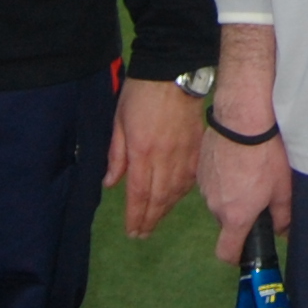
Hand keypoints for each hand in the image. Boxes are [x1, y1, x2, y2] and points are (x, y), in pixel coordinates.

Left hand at [104, 77, 206, 237]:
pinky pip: (190, 177)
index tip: (132, 230)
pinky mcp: (197, 147)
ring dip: (166, 209)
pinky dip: (183, 193)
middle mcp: (164, 157)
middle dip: (150, 219)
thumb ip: (116, 155)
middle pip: (159, 197)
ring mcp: (184, 153)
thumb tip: (111, 183)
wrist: (173, 73)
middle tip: (142, 234)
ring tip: (156, 221)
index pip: (139, 192)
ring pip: (176, 190)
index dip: (135, 215)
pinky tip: (176, 199)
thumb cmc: (140, 94)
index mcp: (142, 151)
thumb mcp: (119, 122)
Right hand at [199, 24, 290, 262]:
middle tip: (259, 194)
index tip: (247, 247)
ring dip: (231, 193)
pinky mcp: (199, 167)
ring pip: (219, 200)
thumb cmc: (265, 155)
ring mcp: (204, 186)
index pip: (226, 253)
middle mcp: (214, 206)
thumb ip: (282, 216)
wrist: (242, 120)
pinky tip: (237, 159)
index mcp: (235, 216)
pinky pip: (212, 181)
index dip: (237, 256)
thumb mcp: (283, 188)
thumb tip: (282, 230)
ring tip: (249, 171)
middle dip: (240, 214)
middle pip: (226, 221)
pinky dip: (223, 177)